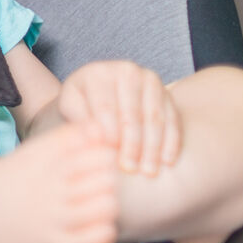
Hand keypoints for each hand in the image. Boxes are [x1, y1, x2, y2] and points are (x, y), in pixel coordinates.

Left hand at [58, 60, 182, 175]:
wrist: (98, 95)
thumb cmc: (80, 106)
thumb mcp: (70, 109)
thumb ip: (80, 120)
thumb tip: (97, 137)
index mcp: (97, 73)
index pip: (105, 107)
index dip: (108, 133)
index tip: (108, 156)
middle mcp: (126, 71)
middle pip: (132, 114)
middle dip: (131, 145)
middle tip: (129, 169)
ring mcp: (149, 80)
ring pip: (154, 118)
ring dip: (153, 147)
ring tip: (149, 171)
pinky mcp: (166, 92)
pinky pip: (172, 119)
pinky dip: (171, 141)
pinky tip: (167, 161)